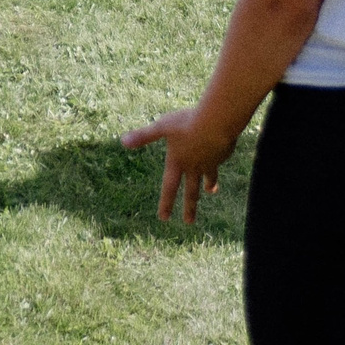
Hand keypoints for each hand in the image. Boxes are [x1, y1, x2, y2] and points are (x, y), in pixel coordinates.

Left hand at [121, 106, 235, 223]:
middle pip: (191, 192)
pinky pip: (218, 162)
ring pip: (209, 178)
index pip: (169, 188)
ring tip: (209, 191)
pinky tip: (219, 156)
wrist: (217, 122)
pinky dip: (217, 162)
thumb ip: (143, 136)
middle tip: (189, 222)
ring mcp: (209, 163)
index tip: (164, 218)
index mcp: (177, 162)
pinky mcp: (222, 155)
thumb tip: (123, 142)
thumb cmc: (186, 123)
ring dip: (209, 185)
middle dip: (190, 208)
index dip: (166, 203)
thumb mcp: (161, 127)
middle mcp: (193, 167)